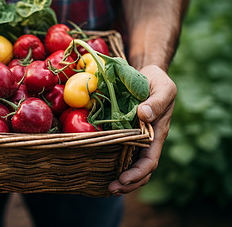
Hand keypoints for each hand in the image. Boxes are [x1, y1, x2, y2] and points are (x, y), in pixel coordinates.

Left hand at [108, 65, 175, 195]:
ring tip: (106, 187)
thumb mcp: (163, 88)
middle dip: (128, 183)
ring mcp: (136, 138)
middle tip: (110, 189)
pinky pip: (120, 151)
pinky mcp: (125, 132)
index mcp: (158, 133)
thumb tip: (144, 115)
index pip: (150, 161)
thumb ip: (156, 102)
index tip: (123, 179)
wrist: (149, 74)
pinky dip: (113, 162)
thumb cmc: (158, 82)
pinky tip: (101, 168)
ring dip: (121, 178)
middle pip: (140, 169)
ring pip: (130, 164)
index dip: (137, 173)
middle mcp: (147, 140)